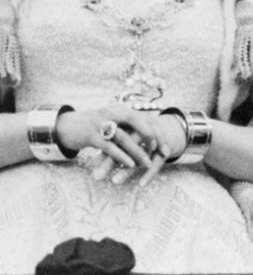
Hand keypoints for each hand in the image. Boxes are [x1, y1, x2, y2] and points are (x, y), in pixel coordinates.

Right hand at [56, 106, 184, 185]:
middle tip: (162, 151)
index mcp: (121, 110)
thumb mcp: (113, 122)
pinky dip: (121, 156)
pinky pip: (110, 147)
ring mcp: (101, 123)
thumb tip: (150, 134)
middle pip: (138, 122)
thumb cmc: (93, 126)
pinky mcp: (91, 136)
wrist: (64, 126)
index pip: (144, 118)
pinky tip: (130, 165)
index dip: (157, 131)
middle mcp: (113, 113)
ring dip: (138, 151)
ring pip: (124, 137)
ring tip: (148, 163)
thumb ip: (128, 126)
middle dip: (152, 137)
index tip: (165, 146)